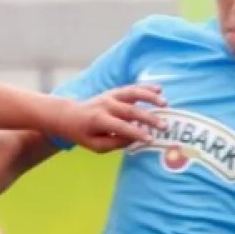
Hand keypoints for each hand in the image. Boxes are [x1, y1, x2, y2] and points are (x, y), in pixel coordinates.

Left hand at [50, 85, 167, 152]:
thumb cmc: (84, 134)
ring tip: (165, 103)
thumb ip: (115, 143)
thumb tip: (135, 139)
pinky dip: (145, 88)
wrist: (70, 115)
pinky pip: (132, 88)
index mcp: (98, 120)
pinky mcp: (114, 92)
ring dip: (150, 97)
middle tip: (164, 127)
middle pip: (130, 110)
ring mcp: (110, 96)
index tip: (150, 140)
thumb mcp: (95, 145)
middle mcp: (105, 105)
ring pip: (133, 94)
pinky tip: (159, 89)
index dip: (136, 133)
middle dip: (149, 119)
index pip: (120, 127)